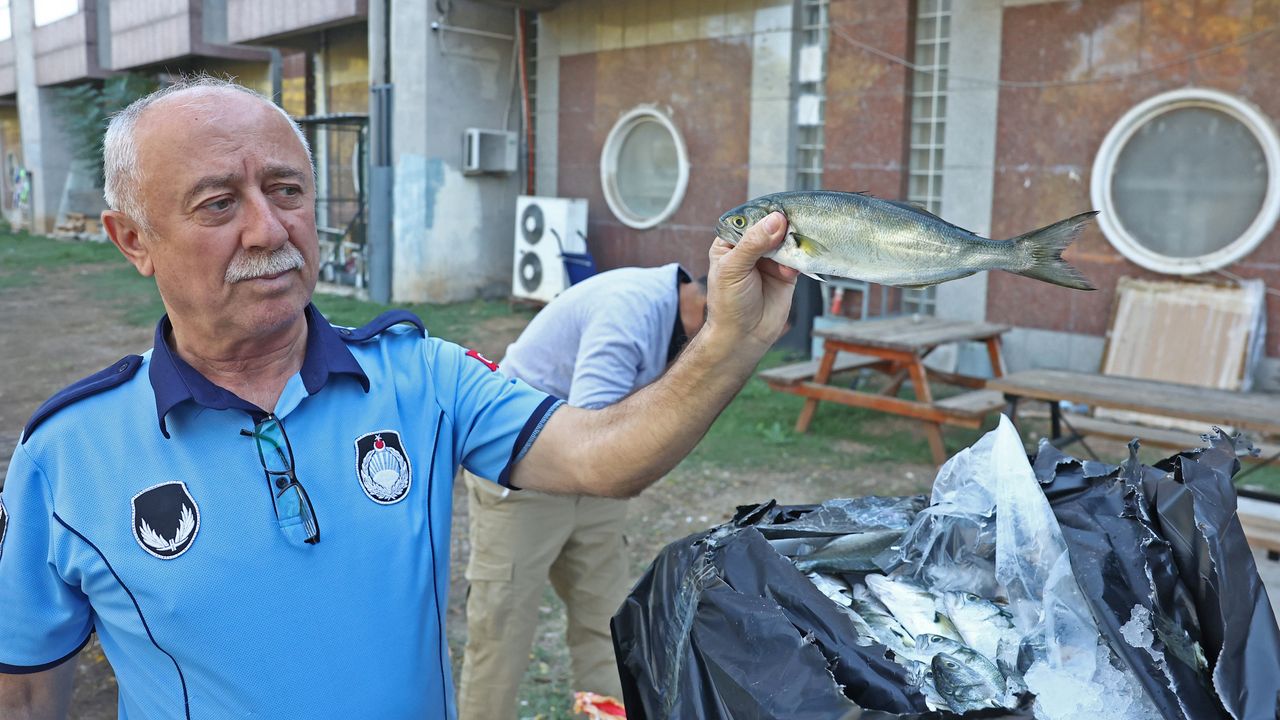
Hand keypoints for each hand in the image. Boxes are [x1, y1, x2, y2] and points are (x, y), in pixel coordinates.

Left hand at [705, 211, 798, 350]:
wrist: (743, 337)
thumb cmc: (728, 303)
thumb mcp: (733, 269)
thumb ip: (753, 243)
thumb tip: (776, 220)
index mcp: (731, 241)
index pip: (749, 218)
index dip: (764, 213)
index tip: (780, 211)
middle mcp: (751, 247)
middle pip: (772, 226)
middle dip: (783, 226)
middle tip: (792, 226)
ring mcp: (770, 259)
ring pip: (787, 239)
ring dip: (793, 241)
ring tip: (793, 247)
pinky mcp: (787, 272)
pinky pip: (798, 257)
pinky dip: (800, 258)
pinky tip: (792, 267)